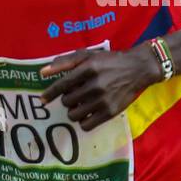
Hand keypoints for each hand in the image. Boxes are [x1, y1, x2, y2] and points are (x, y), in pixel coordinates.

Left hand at [39, 46, 159, 130]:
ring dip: (74, 110)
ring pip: (74, 115)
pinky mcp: (110, 112)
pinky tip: (88, 112)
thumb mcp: (88, 55)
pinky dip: (83, 120)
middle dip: (68, 99)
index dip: (49, 94)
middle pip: (67, 101)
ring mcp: (104, 100)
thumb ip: (64, 62)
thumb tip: (42, 72)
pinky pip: (86, 125)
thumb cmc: (109, 61)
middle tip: (76, 94)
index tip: (42, 100)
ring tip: (82, 103)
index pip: (62, 85)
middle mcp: (95, 84)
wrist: (138, 69)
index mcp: (88, 68)